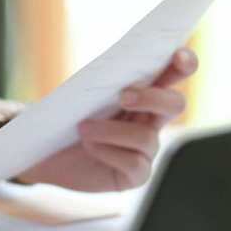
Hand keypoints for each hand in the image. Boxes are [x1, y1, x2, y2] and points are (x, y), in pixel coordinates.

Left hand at [16, 48, 197, 191]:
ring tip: (83, 128)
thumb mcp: (79, 95)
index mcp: (144, 93)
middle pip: (175, 104)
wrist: (45, 155)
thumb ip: (101, 81)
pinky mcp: (136, 174)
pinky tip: (90, 147)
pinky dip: (110, 152)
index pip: (174, 74)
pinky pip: (134, 163)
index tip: (178, 56)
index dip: (184, 63)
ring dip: (112, 130)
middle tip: (123, 96)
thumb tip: (109, 68)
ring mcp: (146, 149)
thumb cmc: (66, 119)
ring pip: (146, 137)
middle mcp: (151, 120)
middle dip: (153, 97)